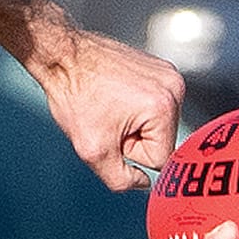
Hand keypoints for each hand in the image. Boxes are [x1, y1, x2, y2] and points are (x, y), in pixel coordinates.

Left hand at [33, 19, 184, 189]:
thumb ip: (121, 179)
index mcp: (164, 107)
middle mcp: (175, 88)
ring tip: (109, 105)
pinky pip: (153, 106)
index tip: (111, 132)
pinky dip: (134, 106)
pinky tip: (113, 94)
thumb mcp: (93, 151)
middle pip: (161, 140)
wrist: (62, 55)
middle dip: (133, 138)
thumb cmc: (74, 97)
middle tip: (107, 118)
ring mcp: (170, 75)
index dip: (129, 153)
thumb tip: (143, 183)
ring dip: (133, 123)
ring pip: (157, 124)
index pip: (159, 159)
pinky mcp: (160, 68)